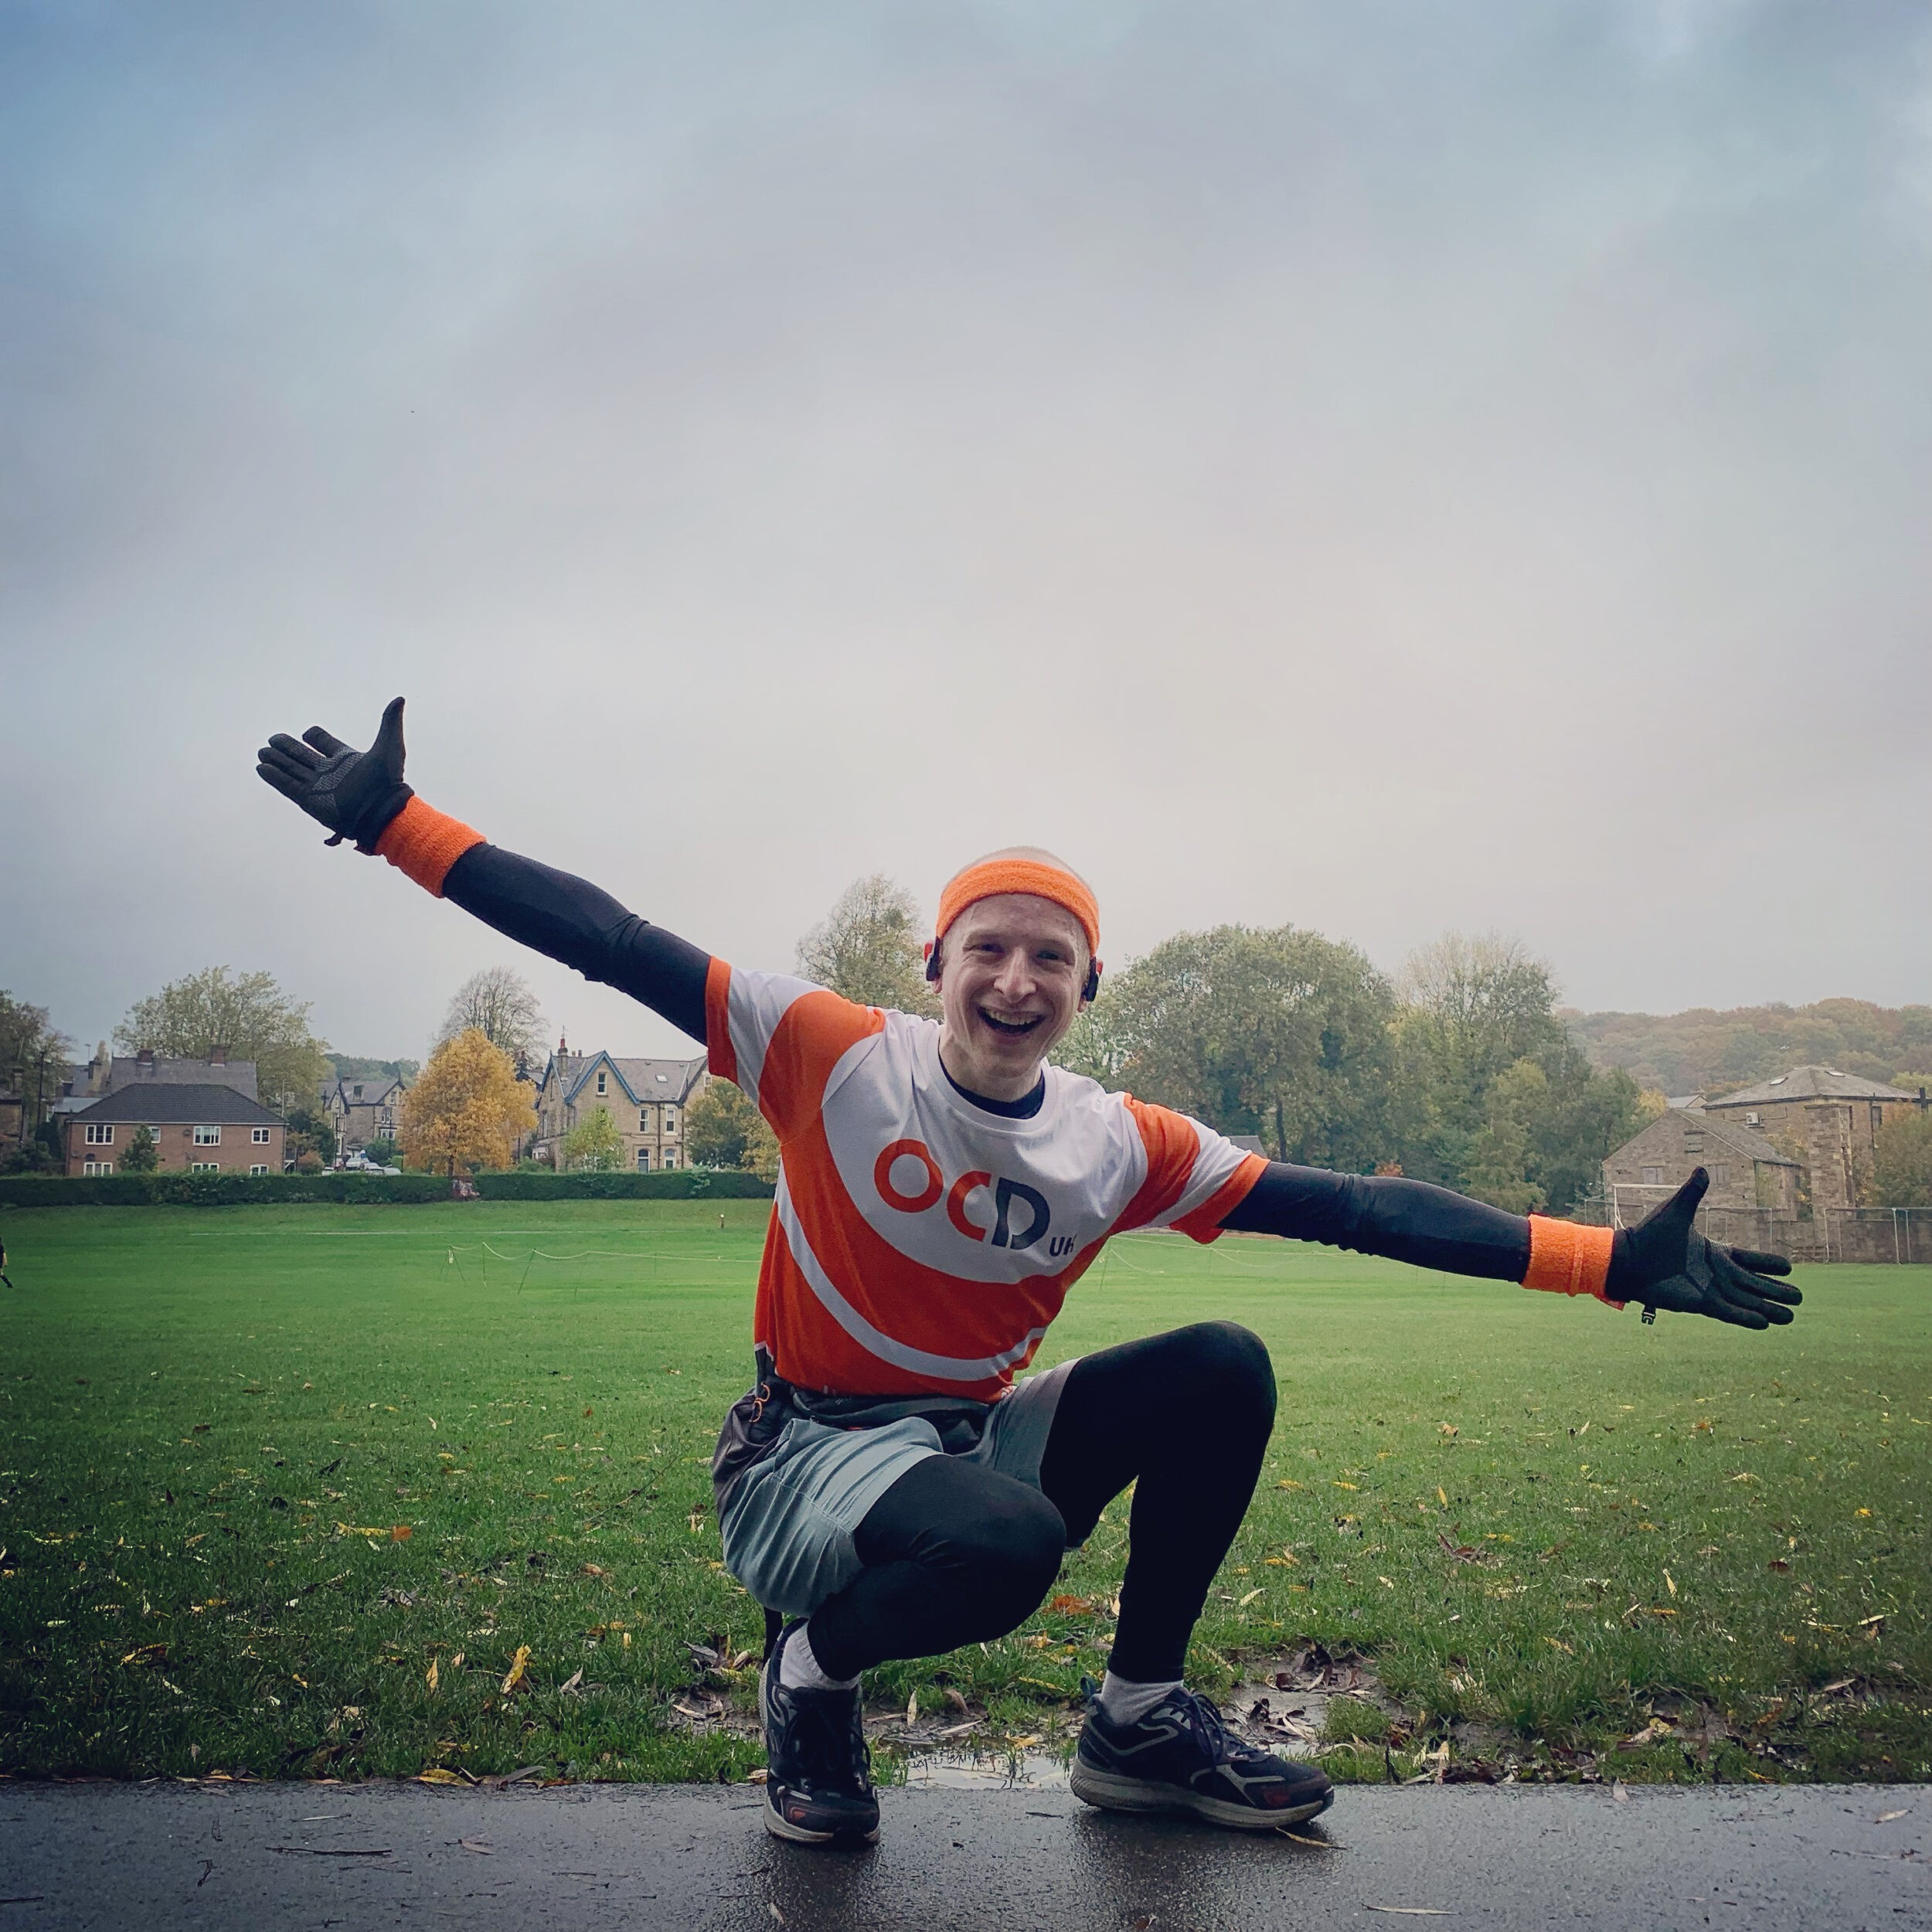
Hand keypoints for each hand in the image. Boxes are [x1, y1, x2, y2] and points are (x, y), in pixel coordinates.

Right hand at [257, 697, 412, 851]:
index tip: (309, 733)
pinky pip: (287, 786)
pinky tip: (261, 768)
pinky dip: (274, 777)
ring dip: (276, 761)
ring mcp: (319, 787)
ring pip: (292, 770)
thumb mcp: (390, 747)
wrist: (383, 812)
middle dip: (287, 748)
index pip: (324, 743)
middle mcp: (330, 772)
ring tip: (262, 752)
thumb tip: (400, 698)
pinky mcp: (310, 801)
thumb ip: (390, 723)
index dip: (315, 737)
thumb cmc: (388, 782)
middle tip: (272, 740)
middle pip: (302, 756)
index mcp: (346, 759)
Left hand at [1610, 1170, 1800, 1328]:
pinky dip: (1746, 1317)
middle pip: (1754, 1284)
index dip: (1767, 1263)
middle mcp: (1716, 1273)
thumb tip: (1702, 1168)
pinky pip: (1729, 1312)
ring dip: (1768, 1308)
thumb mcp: (1676, 1211)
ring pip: (1746, 1301)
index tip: (1789, 1267)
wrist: (1629, 1259)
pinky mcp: (1700, 1303)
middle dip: (1776, 1290)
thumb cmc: (1650, 1235)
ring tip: (1790, 1317)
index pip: (1749, 1259)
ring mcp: (1710, 1289)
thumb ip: (1692, 1192)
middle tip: (1799, 1297)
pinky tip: (1765, 1323)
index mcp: (1714, 1253)